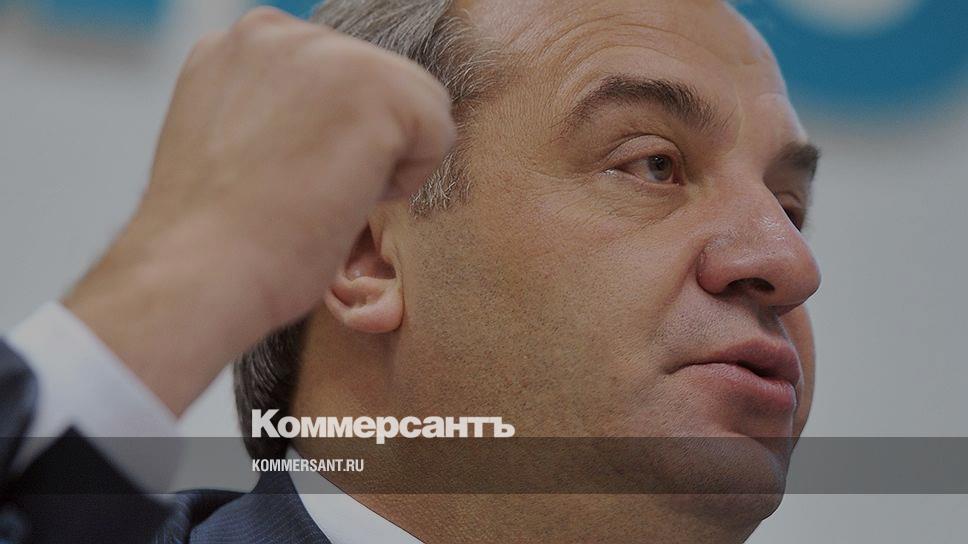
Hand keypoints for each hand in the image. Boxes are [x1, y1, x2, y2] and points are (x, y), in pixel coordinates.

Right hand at [62, 7, 454, 415]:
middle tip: (305, 193)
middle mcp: (276, 30)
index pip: (337, 77)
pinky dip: (411, 178)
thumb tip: (333, 125)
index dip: (331, 138)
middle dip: (361, 142)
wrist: (199, 273)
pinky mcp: (372, 87)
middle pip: (377, 82)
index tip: (287, 178)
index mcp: (240, 45)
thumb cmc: (218, 239)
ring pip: (413, 100)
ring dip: (385, 159)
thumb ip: (280, 112)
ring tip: (322, 195)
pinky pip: (437, 129)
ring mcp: (324, 52)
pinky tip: (348, 198)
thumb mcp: (236, 145)